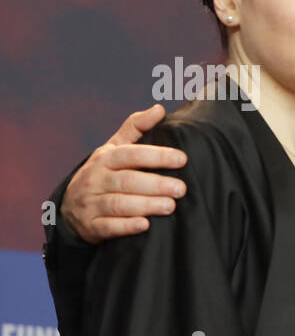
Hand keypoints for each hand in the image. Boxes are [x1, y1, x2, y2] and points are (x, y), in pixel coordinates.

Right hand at [61, 105, 188, 243]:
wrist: (70, 206)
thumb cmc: (102, 173)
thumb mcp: (114, 148)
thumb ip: (135, 128)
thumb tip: (160, 108)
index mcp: (105, 158)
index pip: (131, 154)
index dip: (156, 155)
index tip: (182, 159)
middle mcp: (95, 179)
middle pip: (127, 180)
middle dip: (155, 184)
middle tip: (181, 188)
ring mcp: (91, 203)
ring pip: (118, 204)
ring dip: (145, 205)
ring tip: (170, 206)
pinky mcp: (91, 226)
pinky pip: (108, 227)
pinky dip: (126, 226)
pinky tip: (145, 225)